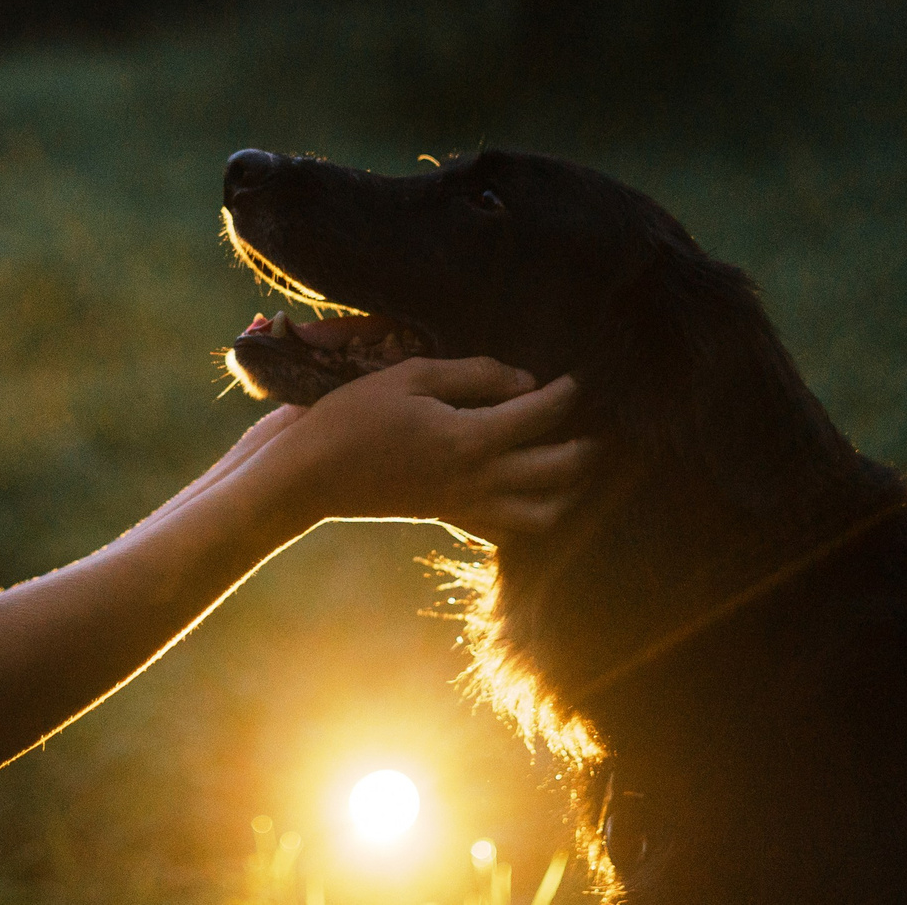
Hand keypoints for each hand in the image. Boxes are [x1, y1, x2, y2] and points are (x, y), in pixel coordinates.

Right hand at [262, 357, 588, 538]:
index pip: (540, 415)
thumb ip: (474, 375)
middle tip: (596, 430)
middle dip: (585, 449)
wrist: (309, 476)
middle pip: (558, 472)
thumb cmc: (353, 417)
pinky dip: (526, 518)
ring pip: (542, 516)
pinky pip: (503, 531)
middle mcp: (478, 479)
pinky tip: (524, 495)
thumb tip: (526, 382)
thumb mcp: (410, 376)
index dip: (566, 394)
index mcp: (470, 438)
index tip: (578, 380)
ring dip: (566, 494)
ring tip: (570, 469)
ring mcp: (464, 505)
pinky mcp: (447, 517)